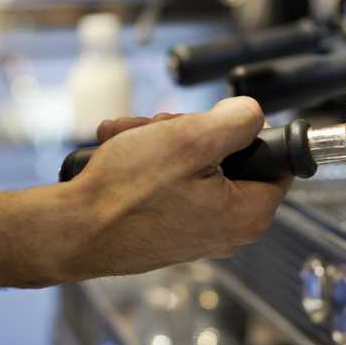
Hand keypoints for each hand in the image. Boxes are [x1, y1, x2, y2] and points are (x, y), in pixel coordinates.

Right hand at [35, 98, 290, 281]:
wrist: (70, 230)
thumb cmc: (127, 193)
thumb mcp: (191, 138)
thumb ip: (236, 120)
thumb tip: (251, 113)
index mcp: (248, 214)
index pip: (275, 160)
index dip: (245, 131)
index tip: (214, 122)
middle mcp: (226, 229)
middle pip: (227, 156)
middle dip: (187, 130)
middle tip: (160, 125)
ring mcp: (194, 229)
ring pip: (190, 163)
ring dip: (159, 139)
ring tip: (128, 136)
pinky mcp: (166, 227)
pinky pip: (167, 181)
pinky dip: (144, 160)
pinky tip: (119, 149)